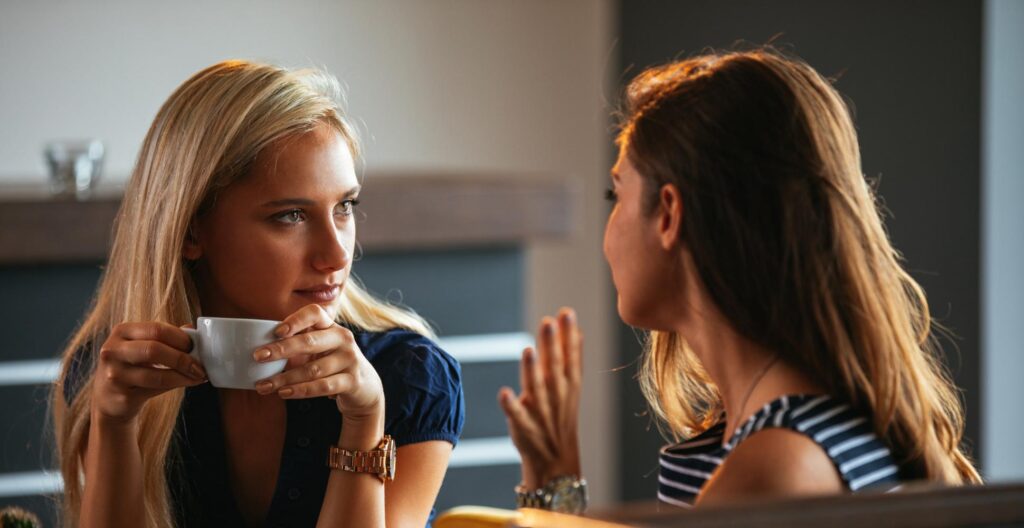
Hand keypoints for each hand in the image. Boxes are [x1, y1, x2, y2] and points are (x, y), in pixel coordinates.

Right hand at [92, 322, 207, 424]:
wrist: (108, 398)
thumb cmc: (133, 366)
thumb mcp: (144, 346)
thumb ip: (166, 337)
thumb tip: (194, 330)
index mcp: (122, 331)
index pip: (156, 329)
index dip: (180, 338)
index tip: (196, 346)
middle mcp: (113, 351)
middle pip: (154, 350)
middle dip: (182, 358)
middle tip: (199, 365)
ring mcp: (114, 375)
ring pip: (157, 375)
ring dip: (184, 376)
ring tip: (198, 376)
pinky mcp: (121, 396)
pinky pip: (155, 390)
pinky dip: (177, 385)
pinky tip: (188, 382)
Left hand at [253, 304, 383, 419]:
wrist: (364, 387)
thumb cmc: (332, 364)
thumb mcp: (320, 349)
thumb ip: (297, 345)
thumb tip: (261, 349)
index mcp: (331, 326)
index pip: (315, 313)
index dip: (295, 320)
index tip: (275, 332)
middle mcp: (343, 339)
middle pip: (310, 341)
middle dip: (281, 349)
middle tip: (258, 356)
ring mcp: (349, 359)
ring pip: (313, 369)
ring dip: (285, 378)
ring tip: (264, 385)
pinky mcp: (352, 381)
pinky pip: (323, 386)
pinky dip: (301, 390)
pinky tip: (284, 393)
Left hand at [498, 307, 582, 488]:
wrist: (556, 463)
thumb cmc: (560, 419)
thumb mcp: (571, 389)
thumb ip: (572, 358)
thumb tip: (576, 330)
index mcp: (568, 386)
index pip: (570, 357)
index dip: (569, 335)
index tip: (566, 312)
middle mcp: (556, 397)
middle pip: (554, 368)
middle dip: (552, 345)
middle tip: (549, 321)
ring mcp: (540, 413)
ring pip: (537, 389)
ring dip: (532, 370)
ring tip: (528, 349)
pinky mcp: (523, 428)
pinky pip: (517, 417)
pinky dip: (511, 406)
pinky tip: (504, 393)